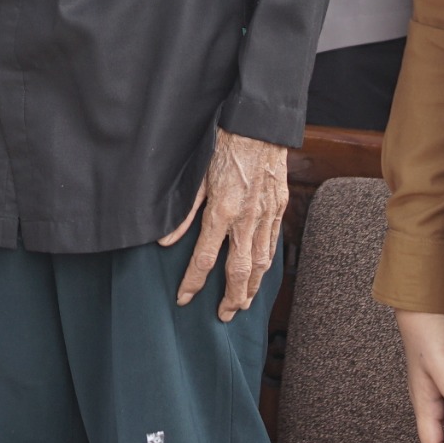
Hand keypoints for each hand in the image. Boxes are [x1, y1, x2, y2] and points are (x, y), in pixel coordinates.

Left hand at [158, 129, 287, 320]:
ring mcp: (266, 215)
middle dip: (230, 297)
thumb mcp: (196, 176)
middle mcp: (246, 219)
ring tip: (243, 304)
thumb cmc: (224, 145)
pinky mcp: (279, 208)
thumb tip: (164, 242)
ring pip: (261, 263)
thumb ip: (183, 212)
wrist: (259, 127)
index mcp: (221, 211)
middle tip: (224, 316)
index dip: (192, 282)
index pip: (204, 258)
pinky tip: (261, 274)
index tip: (184, 298)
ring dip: (251, 288)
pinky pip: (273, 245)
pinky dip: (267, 265)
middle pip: (239, 270)